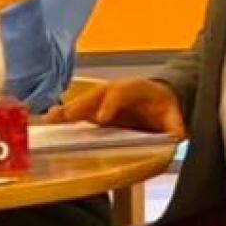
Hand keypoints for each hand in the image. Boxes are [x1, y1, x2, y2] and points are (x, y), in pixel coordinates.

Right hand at [42, 77, 185, 138]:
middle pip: (95, 95)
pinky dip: (64, 117)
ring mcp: (103, 100)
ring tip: (50, 120)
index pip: (120, 92)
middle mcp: (114, 91)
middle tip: (67, 117)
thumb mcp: (174, 115)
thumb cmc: (163, 106)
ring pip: (83, 103)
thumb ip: (175, 125)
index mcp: (135, 89)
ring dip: (66, 111)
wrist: (159, 99)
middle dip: (81, 106)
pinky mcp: (95, 110)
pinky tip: (49, 124)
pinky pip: (78, 112)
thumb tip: (176, 136)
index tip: (101, 119)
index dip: (110, 104)